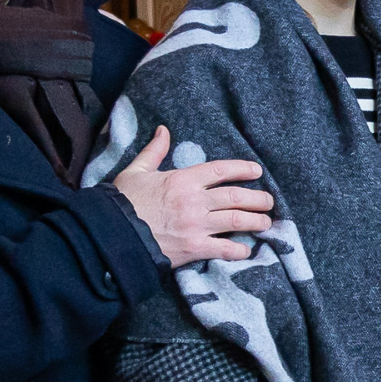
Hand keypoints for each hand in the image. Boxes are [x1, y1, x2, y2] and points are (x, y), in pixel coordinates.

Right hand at [107, 126, 274, 266]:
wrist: (112, 235)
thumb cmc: (122, 203)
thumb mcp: (136, 172)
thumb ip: (154, 152)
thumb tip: (163, 131)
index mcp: (182, 180)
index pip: (221, 171)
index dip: (243, 169)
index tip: (257, 171)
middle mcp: (194, 201)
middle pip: (236, 197)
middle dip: (257, 199)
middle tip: (268, 202)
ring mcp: (197, 226)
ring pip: (237, 221)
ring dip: (256, 222)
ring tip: (266, 223)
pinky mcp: (194, 248)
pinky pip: (225, 249)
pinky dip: (239, 251)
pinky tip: (247, 250)